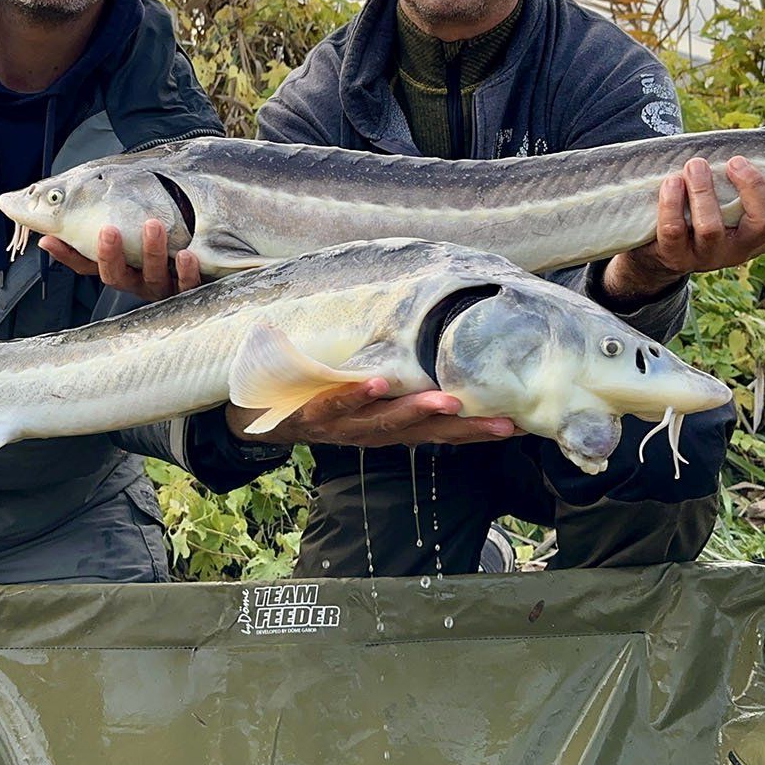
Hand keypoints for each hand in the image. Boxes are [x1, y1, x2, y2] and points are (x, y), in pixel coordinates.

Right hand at [39, 219, 200, 302]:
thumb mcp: (138, 227)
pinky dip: (187, 272)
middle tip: (109, 229)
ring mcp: (165, 286)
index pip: (87, 264)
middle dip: (111, 254)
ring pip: (154, 278)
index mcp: (123, 267)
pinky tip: (188, 255)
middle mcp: (139, 280)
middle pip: (118, 275)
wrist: (216, 251)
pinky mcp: (192, 289)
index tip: (50, 239)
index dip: (68, 255)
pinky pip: (188, 286)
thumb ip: (111, 219)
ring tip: (154, 226)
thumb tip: (70, 209)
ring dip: (152, 253)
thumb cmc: (171, 235)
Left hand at [228, 377, 517, 448]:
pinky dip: (355, 395)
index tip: (516, 426)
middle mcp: (369, 431)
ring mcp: (339, 425)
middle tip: (500, 423)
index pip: (437, 431)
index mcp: (385, 424)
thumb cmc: (314, 392)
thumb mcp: (358, 383)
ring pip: (383, 422)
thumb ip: (393, 366)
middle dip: (461, 430)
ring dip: (414, 413)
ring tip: (447, 402)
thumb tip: (435, 329)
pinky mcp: (306, 413)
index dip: (475, 432)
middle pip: (421, 434)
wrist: (249, 410)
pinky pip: (334, 404)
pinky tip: (378, 382)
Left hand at [603, 156, 764, 302]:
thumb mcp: (731, 200)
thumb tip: (756, 138)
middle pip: (764, 222)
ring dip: (703, 190)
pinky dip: (672, 202)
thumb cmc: (703, 212)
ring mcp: (709, 255)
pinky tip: (671, 182)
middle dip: (753, 187)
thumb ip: (746, 179)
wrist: (660, 253)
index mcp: (764, 232)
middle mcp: (743, 246)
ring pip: (712, 228)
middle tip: (736, 161)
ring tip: (695, 164)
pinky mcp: (676, 256)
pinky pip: (674, 230)